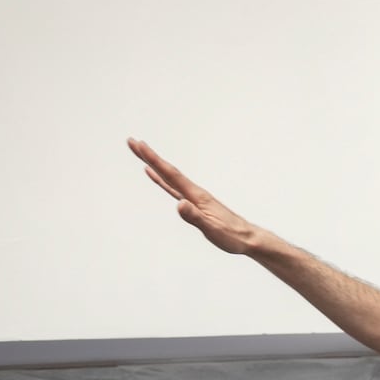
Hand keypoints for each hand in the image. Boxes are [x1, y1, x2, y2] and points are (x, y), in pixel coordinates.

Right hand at [128, 138, 264, 255]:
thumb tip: (179, 204)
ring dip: (154, 165)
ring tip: (140, 153)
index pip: (171, 174)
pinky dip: (162, 180)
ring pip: (169, 177)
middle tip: (131, 141)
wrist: (248, 238)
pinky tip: (156, 175)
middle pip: (167, 171)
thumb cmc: (232, 236)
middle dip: (148, 156)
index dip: (154, 160)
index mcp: (196, 196)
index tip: (139, 145)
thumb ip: (195, 217)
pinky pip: (173, 188)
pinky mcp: (195, 205)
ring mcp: (194, 197)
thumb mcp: (212, 229)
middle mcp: (194, 192)